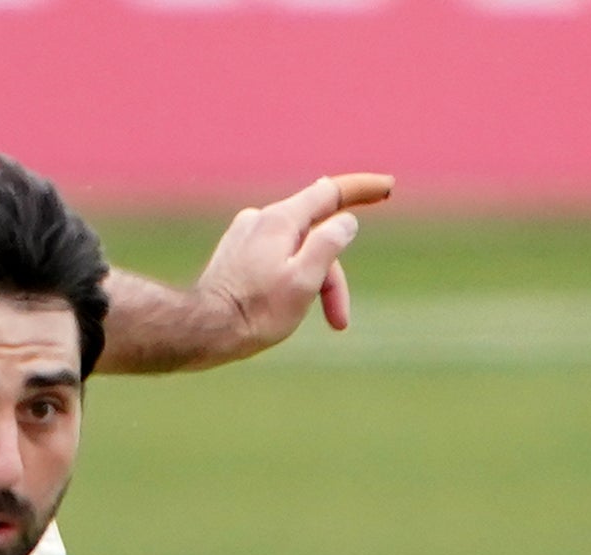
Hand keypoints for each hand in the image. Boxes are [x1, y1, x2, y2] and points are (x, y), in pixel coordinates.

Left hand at [186, 173, 396, 367]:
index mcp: (281, 220)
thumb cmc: (255, 312)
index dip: (362, 189)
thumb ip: (328, 245)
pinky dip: (292, 278)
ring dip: (313, 282)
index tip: (387, 186)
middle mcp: (261, 219)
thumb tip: (346, 220)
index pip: (330, 192)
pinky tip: (284, 307)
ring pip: (298, 250)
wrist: (203, 331)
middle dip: (334, 273)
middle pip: (317, 234)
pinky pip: (277, 257)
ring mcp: (246, 235)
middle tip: (340, 320)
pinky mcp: (236, 254)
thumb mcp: (304, 280)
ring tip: (308, 321)